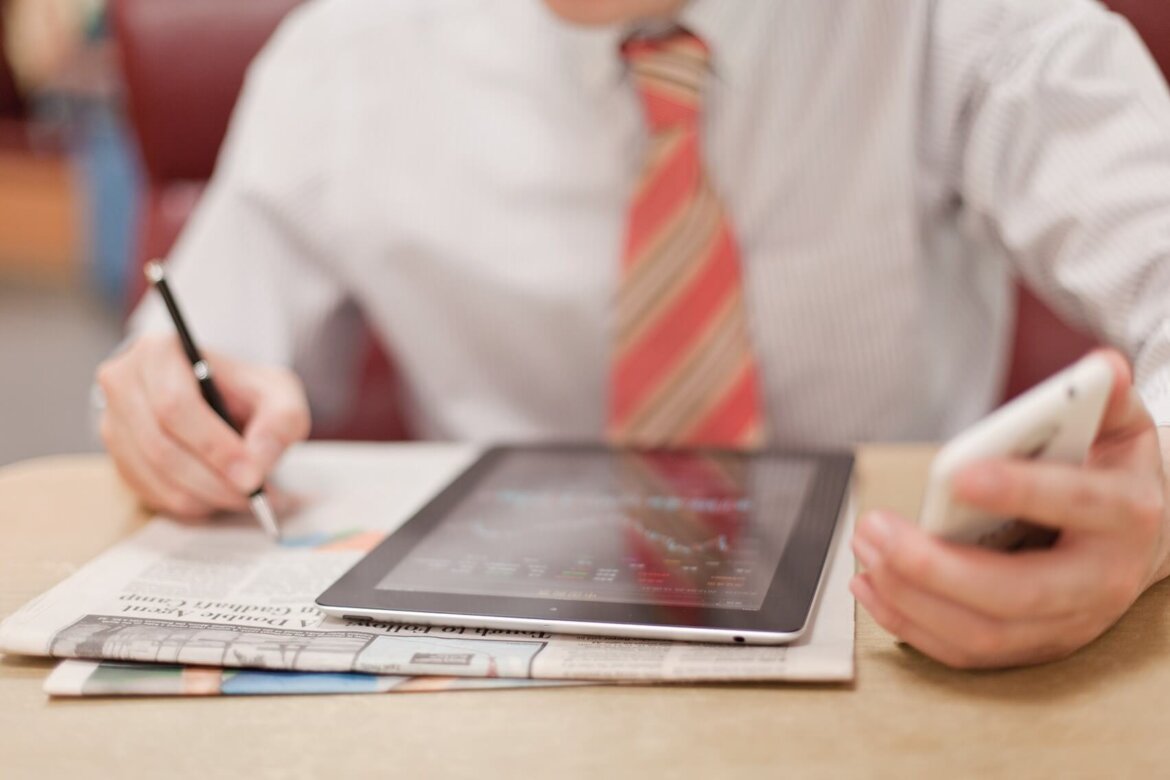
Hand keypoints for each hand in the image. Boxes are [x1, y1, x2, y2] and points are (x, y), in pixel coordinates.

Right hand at [96, 334, 310, 518]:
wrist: (223, 400)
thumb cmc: (247, 392)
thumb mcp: (279, 394)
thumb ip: (279, 422)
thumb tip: (256, 463)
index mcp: (159, 352)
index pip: (175, 405)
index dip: (213, 446)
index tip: (252, 476)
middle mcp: (123, 383)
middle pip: (160, 445)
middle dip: (213, 479)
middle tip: (255, 494)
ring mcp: (113, 422)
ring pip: (155, 475)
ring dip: (205, 496)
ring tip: (247, 497)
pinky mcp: (119, 458)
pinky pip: (150, 493)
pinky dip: (191, 503)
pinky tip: (221, 496)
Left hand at [851, 349, 1169, 668]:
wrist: (1136, 539)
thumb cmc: (1110, 477)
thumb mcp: (1117, 428)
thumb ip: (1100, 398)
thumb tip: (1101, 367)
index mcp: (1125, 515)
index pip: (1077, 505)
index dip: (1020, 490)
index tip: (958, 475)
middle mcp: (1099, 583)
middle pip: (1016, 593)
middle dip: (935, 566)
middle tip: (876, 528)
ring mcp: (1065, 624)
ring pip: (984, 632)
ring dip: (911, 596)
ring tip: (866, 549)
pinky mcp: (1030, 646)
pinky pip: (965, 652)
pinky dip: (910, 624)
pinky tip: (870, 587)